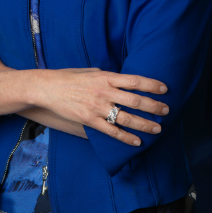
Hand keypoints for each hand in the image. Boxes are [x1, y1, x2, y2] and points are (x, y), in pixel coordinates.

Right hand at [28, 68, 170, 145]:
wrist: (45, 88)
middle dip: (154, 107)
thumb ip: (108, 77)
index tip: (165, 89)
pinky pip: (112, 131)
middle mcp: (103, 92)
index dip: (152, 85)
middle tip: (166, 111)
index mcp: (105, 77)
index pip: (134, 81)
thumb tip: (124, 82)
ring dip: (145, 124)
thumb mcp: (90, 71)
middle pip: (135, 101)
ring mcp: (96, 107)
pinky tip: (137, 141)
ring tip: (157, 128)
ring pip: (127, 118)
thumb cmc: (67, 77)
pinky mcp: (89, 120)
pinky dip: (126, 137)